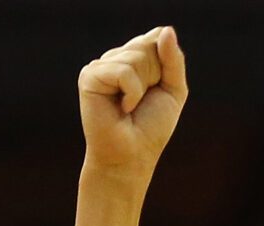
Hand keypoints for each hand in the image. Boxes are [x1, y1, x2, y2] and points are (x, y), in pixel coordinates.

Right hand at [77, 25, 186, 182]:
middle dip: (154, 78)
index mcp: (132, 58)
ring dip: (142, 88)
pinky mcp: (89, 76)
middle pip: (148, 46)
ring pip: (136, 58)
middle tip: (141, 103)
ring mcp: (100, 66)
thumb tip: (166, 29)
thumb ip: (174, 59)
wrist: (131, 157)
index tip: (155, 90)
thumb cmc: (150, 129)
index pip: (156, 38)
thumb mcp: (173, 90)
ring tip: (129, 107)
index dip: (164, 66)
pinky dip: (132, 93)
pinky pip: (124, 71)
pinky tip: (123, 109)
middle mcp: (114, 58)